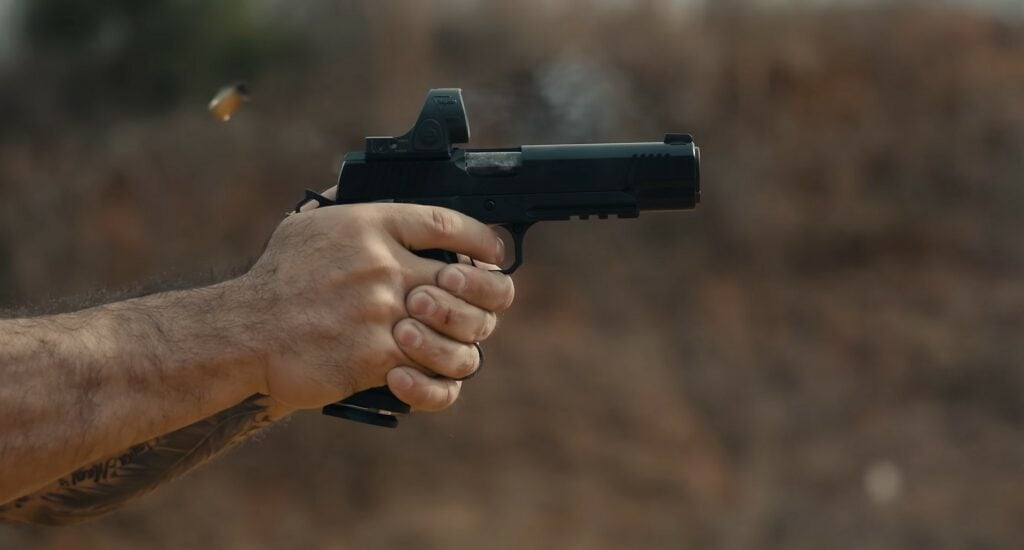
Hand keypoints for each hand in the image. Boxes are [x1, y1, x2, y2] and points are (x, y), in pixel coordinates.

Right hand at [235, 201, 511, 411]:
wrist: (244, 332)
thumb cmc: (279, 279)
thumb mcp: (309, 224)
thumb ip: (348, 205)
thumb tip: (374, 184)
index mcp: (370, 226)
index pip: (448, 224)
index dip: (483, 240)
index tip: (494, 252)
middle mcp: (383, 267)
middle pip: (469, 283)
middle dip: (487, 298)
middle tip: (481, 306)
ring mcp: (382, 314)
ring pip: (461, 333)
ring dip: (464, 341)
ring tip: (450, 343)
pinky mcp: (375, 358)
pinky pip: (432, 375)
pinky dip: (435, 381)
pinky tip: (421, 374)